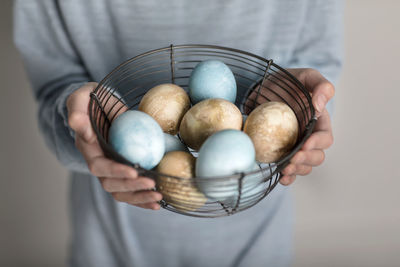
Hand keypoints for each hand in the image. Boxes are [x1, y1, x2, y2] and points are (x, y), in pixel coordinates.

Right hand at [66, 82, 161, 208]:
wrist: (100, 105)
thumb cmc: (91, 99)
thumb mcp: (81, 98)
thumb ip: (77, 112)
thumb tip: (83, 131)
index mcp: (88, 149)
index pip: (99, 166)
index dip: (115, 171)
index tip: (134, 171)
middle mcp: (99, 163)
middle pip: (111, 185)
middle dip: (132, 187)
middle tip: (152, 183)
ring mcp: (112, 169)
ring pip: (122, 192)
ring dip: (140, 198)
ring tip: (159, 197)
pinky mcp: (124, 170)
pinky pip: (132, 189)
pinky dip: (144, 198)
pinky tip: (160, 201)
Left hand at [279, 68, 333, 184]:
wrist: (265, 88)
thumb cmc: (289, 82)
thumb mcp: (306, 76)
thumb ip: (320, 86)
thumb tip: (320, 106)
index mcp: (319, 123)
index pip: (325, 138)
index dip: (317, 144)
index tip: (304, 144)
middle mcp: (309, 138)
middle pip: (316, 157)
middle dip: (306, 160)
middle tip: (292, 158)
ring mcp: (295, 147)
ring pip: (303, 166)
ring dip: (296, 170)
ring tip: (285, 168)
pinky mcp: (280, 152)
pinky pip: (287, 170)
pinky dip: (286, 177)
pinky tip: (280, 177)